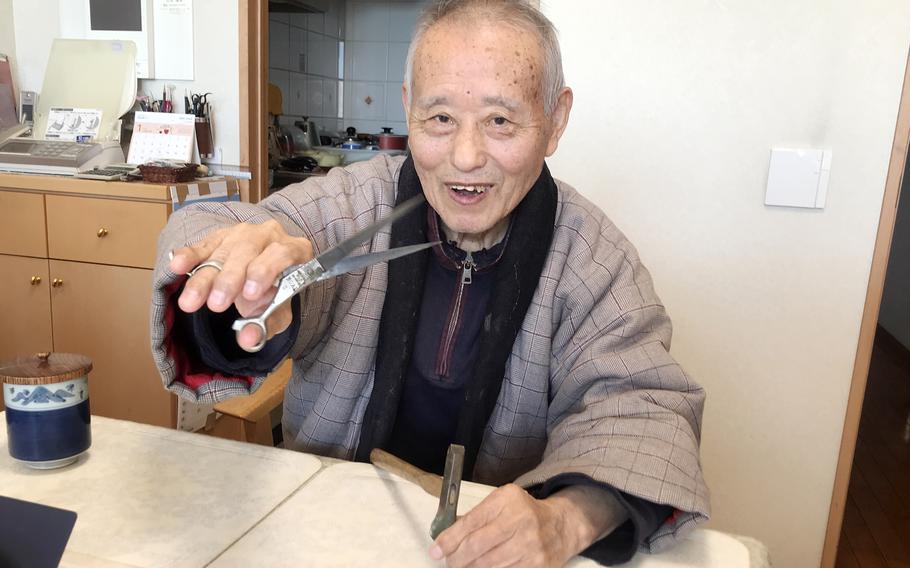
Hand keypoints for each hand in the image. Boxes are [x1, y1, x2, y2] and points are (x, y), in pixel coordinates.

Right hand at [169, 220, 313, 350]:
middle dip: (230, 279)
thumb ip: (266, 325)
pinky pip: (202, 245)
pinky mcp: (218, 238)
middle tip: (216, 305)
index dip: (265, 271)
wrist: (265, 279)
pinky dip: (189, 256)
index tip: (250, 294)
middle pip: (247, 251)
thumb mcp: (278, 312)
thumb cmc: (276, 293)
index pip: (282, 254)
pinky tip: (177, 266)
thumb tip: (248, 340)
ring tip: (191, 302)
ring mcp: (242, 234)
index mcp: (294, 249)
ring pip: (221, 252)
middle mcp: (269, 235)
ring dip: (205, 277)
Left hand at [430, 484, 627, 567]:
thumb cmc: (522, 512)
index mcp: (507, 499)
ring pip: (488, 565)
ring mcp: (531, 545)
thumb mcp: (501, 503)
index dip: (450, 539)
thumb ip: (476, 516)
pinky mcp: (537, 565)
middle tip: (448, 562)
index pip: (471, 522)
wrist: (560, 526)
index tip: (436, 551)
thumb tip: (446, 537)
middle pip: (477, 546)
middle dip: (456, 558)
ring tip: (462, 566)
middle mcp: (520, 520)